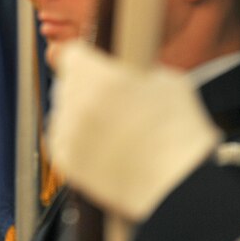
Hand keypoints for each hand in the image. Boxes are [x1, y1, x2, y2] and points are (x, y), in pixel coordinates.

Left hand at [46, 41, 221, 221]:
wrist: (177, 187)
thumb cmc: (178, 132)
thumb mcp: (164, 80)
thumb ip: (132, 68)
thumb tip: (121, 67)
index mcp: (96, 76)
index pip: (71, 53)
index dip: (86, 59)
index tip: (94, 64)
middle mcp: (74, 102)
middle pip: (67, 83)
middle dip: (85, 87)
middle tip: (113, 102)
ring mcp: (67, 132)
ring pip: (63, 111)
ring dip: (79, 114)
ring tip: (113, 129)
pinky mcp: (64, 159)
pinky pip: (61, 138)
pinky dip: (76, 140)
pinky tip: (104, 146)